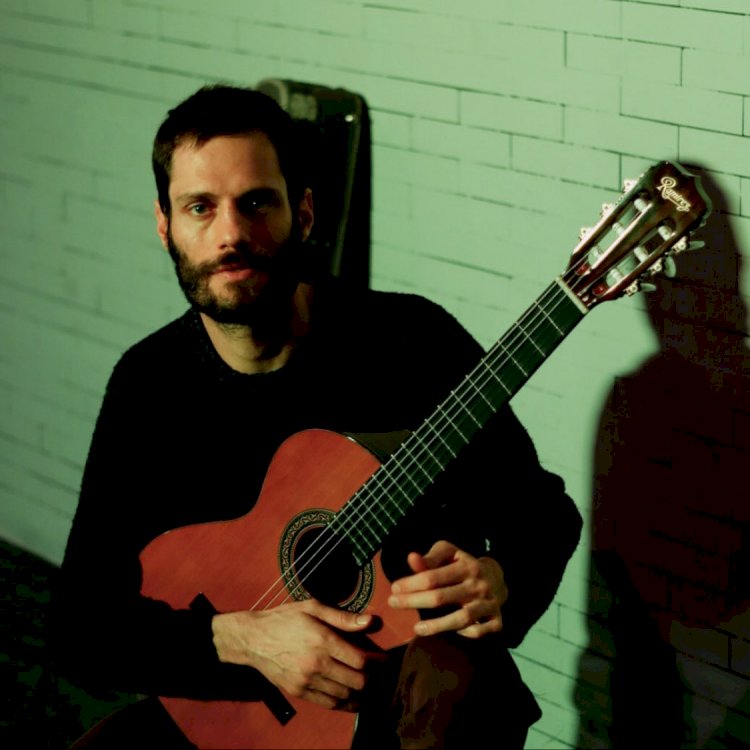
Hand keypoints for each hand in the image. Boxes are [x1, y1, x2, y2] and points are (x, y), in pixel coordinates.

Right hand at [212, 599, 379, 710]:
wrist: (252, 638)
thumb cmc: (285, 618)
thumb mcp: (313, 607)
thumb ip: (344, 617)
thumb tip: (371, 621)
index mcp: (322, 640)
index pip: (360, 660)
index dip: (378, 662)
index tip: (384, 659)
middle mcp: (316, 664)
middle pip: (356, 681)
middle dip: (373, 679)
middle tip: (379, 673)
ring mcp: (306, 681)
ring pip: (344, 695)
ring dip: (361, 693)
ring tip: (370, 685)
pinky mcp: (298, 692)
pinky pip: (328, 703)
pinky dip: (344, 703)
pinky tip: (352, 698)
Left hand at [387, 540, 507, 638]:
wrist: (498, 578)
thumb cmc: (463, 565)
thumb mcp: (449, 554)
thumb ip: (430, 557)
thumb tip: (411, 558)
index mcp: (467, 566)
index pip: (434, 577)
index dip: (411, 583)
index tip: (394, 588)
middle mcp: (479, 585)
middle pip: (441, 598)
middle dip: (414, 601)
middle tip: (392, 603)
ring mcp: (489, 604)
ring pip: (461, 619)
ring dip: (437, 625)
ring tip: (416, 628)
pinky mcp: (497, 620)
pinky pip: (478, 632)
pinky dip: (464, 633)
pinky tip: (449, 631)